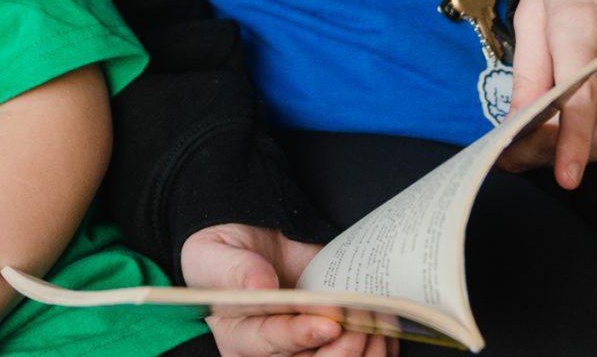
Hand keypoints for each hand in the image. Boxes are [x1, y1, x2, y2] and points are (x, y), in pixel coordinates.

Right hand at [180, 224, 394, 356]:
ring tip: (376, 315)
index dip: (299, 335)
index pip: (269, 344)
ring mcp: (306, 352)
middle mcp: (274, 355)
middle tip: (360, 315)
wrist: (256, 250)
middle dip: (343, 346)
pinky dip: (381, 346)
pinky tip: (384, 323)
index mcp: (238, 338)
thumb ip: (233, 268)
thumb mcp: (212, 252)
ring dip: (367, 347)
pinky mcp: (331, 346)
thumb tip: (259, 286)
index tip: (328, 322)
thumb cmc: (226, 256)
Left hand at [494, 0, 596, 187]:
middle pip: (595, 124)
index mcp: (582, 25)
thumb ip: (527, 75)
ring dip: (581, 146)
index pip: (580, 97)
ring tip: (552, 136)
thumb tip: (518, 127)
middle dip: (559, 151)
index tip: (565, 175)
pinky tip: (585, 120)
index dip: (570, 141)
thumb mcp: (531, 18)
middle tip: (525, 156)